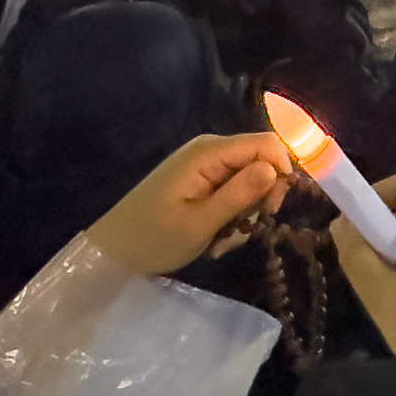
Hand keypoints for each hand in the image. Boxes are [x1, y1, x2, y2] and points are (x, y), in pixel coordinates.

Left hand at [87, 132, 292, 274]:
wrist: (114, 251)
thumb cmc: (152, 239)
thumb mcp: (199, 223)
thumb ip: (239, 194)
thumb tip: (277, 169)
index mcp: (208, 152)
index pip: (268, 144)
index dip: (281, 174)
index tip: (270, 210)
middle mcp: (210, 150)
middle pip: (262, 163)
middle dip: (259, 201)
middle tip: (241, 233)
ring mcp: (206, 165)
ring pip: (251, 183)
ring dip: (244, 216)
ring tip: (220, 242)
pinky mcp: (202, 180)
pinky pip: (234, 192)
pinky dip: (231, 217)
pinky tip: (214, 238)